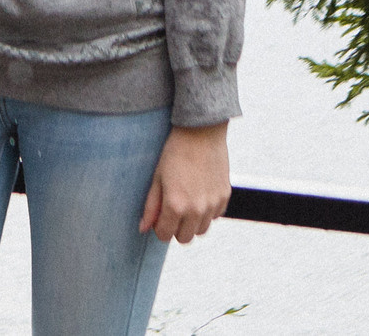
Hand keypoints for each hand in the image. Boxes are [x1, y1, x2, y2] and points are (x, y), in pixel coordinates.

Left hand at [139, 121, 229, 243]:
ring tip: (187, 204)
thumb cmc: (175, 152)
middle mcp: (196, 209)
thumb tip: (143, 228)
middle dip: (176, 229)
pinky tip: (200, 195)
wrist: (202, 131)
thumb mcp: (157, 178)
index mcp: (176, 206)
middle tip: (172, 212)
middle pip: (184, 238)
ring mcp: (212, 204)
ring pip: (201, 230)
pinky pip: (215, 216)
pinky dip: (207, 212)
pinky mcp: (225, 196)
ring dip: (192, 223)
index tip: (159, 216)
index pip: (165, 235)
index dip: (159, 227)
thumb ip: (150, 206)